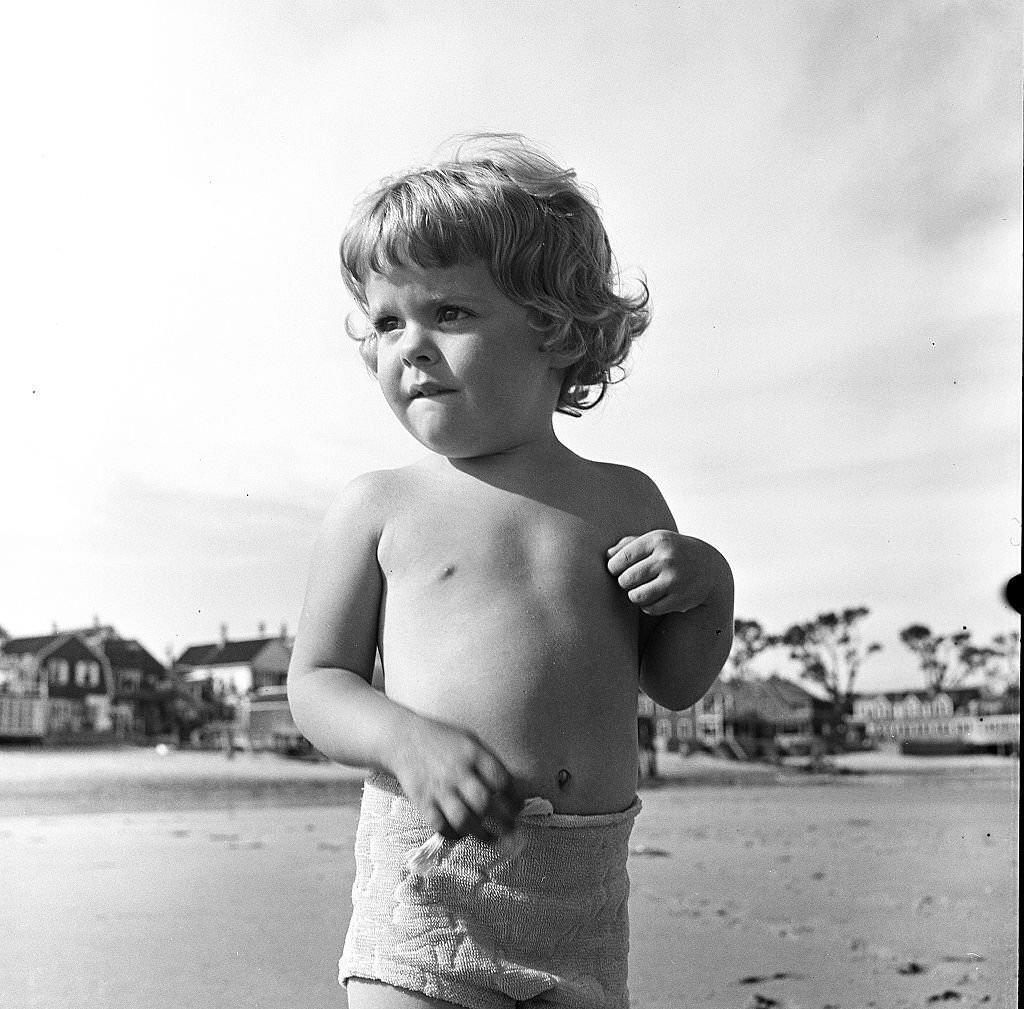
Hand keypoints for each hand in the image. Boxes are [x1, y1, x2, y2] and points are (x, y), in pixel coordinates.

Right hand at [392, 716, 521, 843]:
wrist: (403, 739)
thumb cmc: (442, 740)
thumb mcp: (469, 740)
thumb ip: (488, 762)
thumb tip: (509, 788)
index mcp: (473, 754)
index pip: (501, 780)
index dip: (514, 797)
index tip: (518, 806)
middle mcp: (457, 772)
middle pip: (485, 802)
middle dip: (503, 820)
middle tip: (512, 828)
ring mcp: (439, 788)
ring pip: (464, 819)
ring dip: (482, 834)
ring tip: (493, 838)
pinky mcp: (423, 802)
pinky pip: (441, 826)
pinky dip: (454, 834)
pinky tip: (463, 834)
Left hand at [607, 530, 725, 616]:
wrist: (710, 568)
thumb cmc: (673, 552)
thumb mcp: (655, 541)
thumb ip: (628, 544)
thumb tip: (606, 556)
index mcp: (657, 540)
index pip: (621, 559)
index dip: (613, 568)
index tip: (616, 569)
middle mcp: (667, 559)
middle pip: (626, 579)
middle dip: (624, 582)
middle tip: (632, 580)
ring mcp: (674, 580)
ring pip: (635, 596)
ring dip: (634, 596)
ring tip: (641, 589)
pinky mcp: (680, 599)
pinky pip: (650, 608)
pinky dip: (647, 606)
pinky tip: (654, 597)